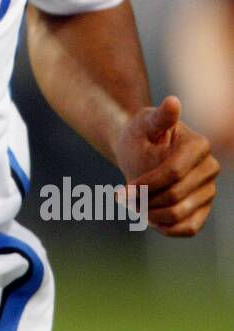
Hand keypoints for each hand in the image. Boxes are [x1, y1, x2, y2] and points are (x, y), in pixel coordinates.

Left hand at [114, 95, 219, 236]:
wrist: (140, 152)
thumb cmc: (139, 135)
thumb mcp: (143, 124)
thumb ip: (159, 117)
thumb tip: (173, 101)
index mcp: (199, 145)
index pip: (174, 173)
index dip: (146, 184)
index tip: (122, 189)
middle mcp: (209, 168)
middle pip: (174, 196)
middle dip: (144, 200)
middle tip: (122, 198)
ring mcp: (209, 190)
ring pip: (178, 215)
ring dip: (149, 215)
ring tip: (132, 206)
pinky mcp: (203, 209)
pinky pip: (188, 229)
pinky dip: (163, 228)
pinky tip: (146, 216)